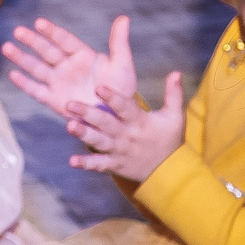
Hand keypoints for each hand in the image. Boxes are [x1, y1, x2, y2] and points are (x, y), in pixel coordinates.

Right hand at [3, 15, 135, 118]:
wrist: (116, 117)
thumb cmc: (120, 90)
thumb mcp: (123, 65)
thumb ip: (119, 42)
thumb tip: (124, 18)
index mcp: (82, 55)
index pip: (64, 40)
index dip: (52, 32)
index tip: (39, 23)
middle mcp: (67, 66)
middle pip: (47, 51)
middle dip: (32, 41)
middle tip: (18, 31)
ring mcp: (59, 83)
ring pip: (37, 68)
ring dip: (22, 58)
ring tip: (7, 47)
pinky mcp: (54, 100)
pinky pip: (37, 91)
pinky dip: (25, 84)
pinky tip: (13, 74)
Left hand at [68, 69, 184, 182]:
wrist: (169, 172)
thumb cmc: (170, 139)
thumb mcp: (175, 116)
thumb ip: (173, 94)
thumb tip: (176, 72)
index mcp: (140, 122)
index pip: (125, 107)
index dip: (113, 98)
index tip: (99, 88)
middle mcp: (127, 136)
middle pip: (106, 123)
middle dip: (88, 114)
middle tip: (70, 104)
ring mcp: (119, 151)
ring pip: (99, 142)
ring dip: (83, 135)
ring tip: (69, 126)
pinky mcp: (115, 165)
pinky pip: (99, 165)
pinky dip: (86, 163)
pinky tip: (72, 161)